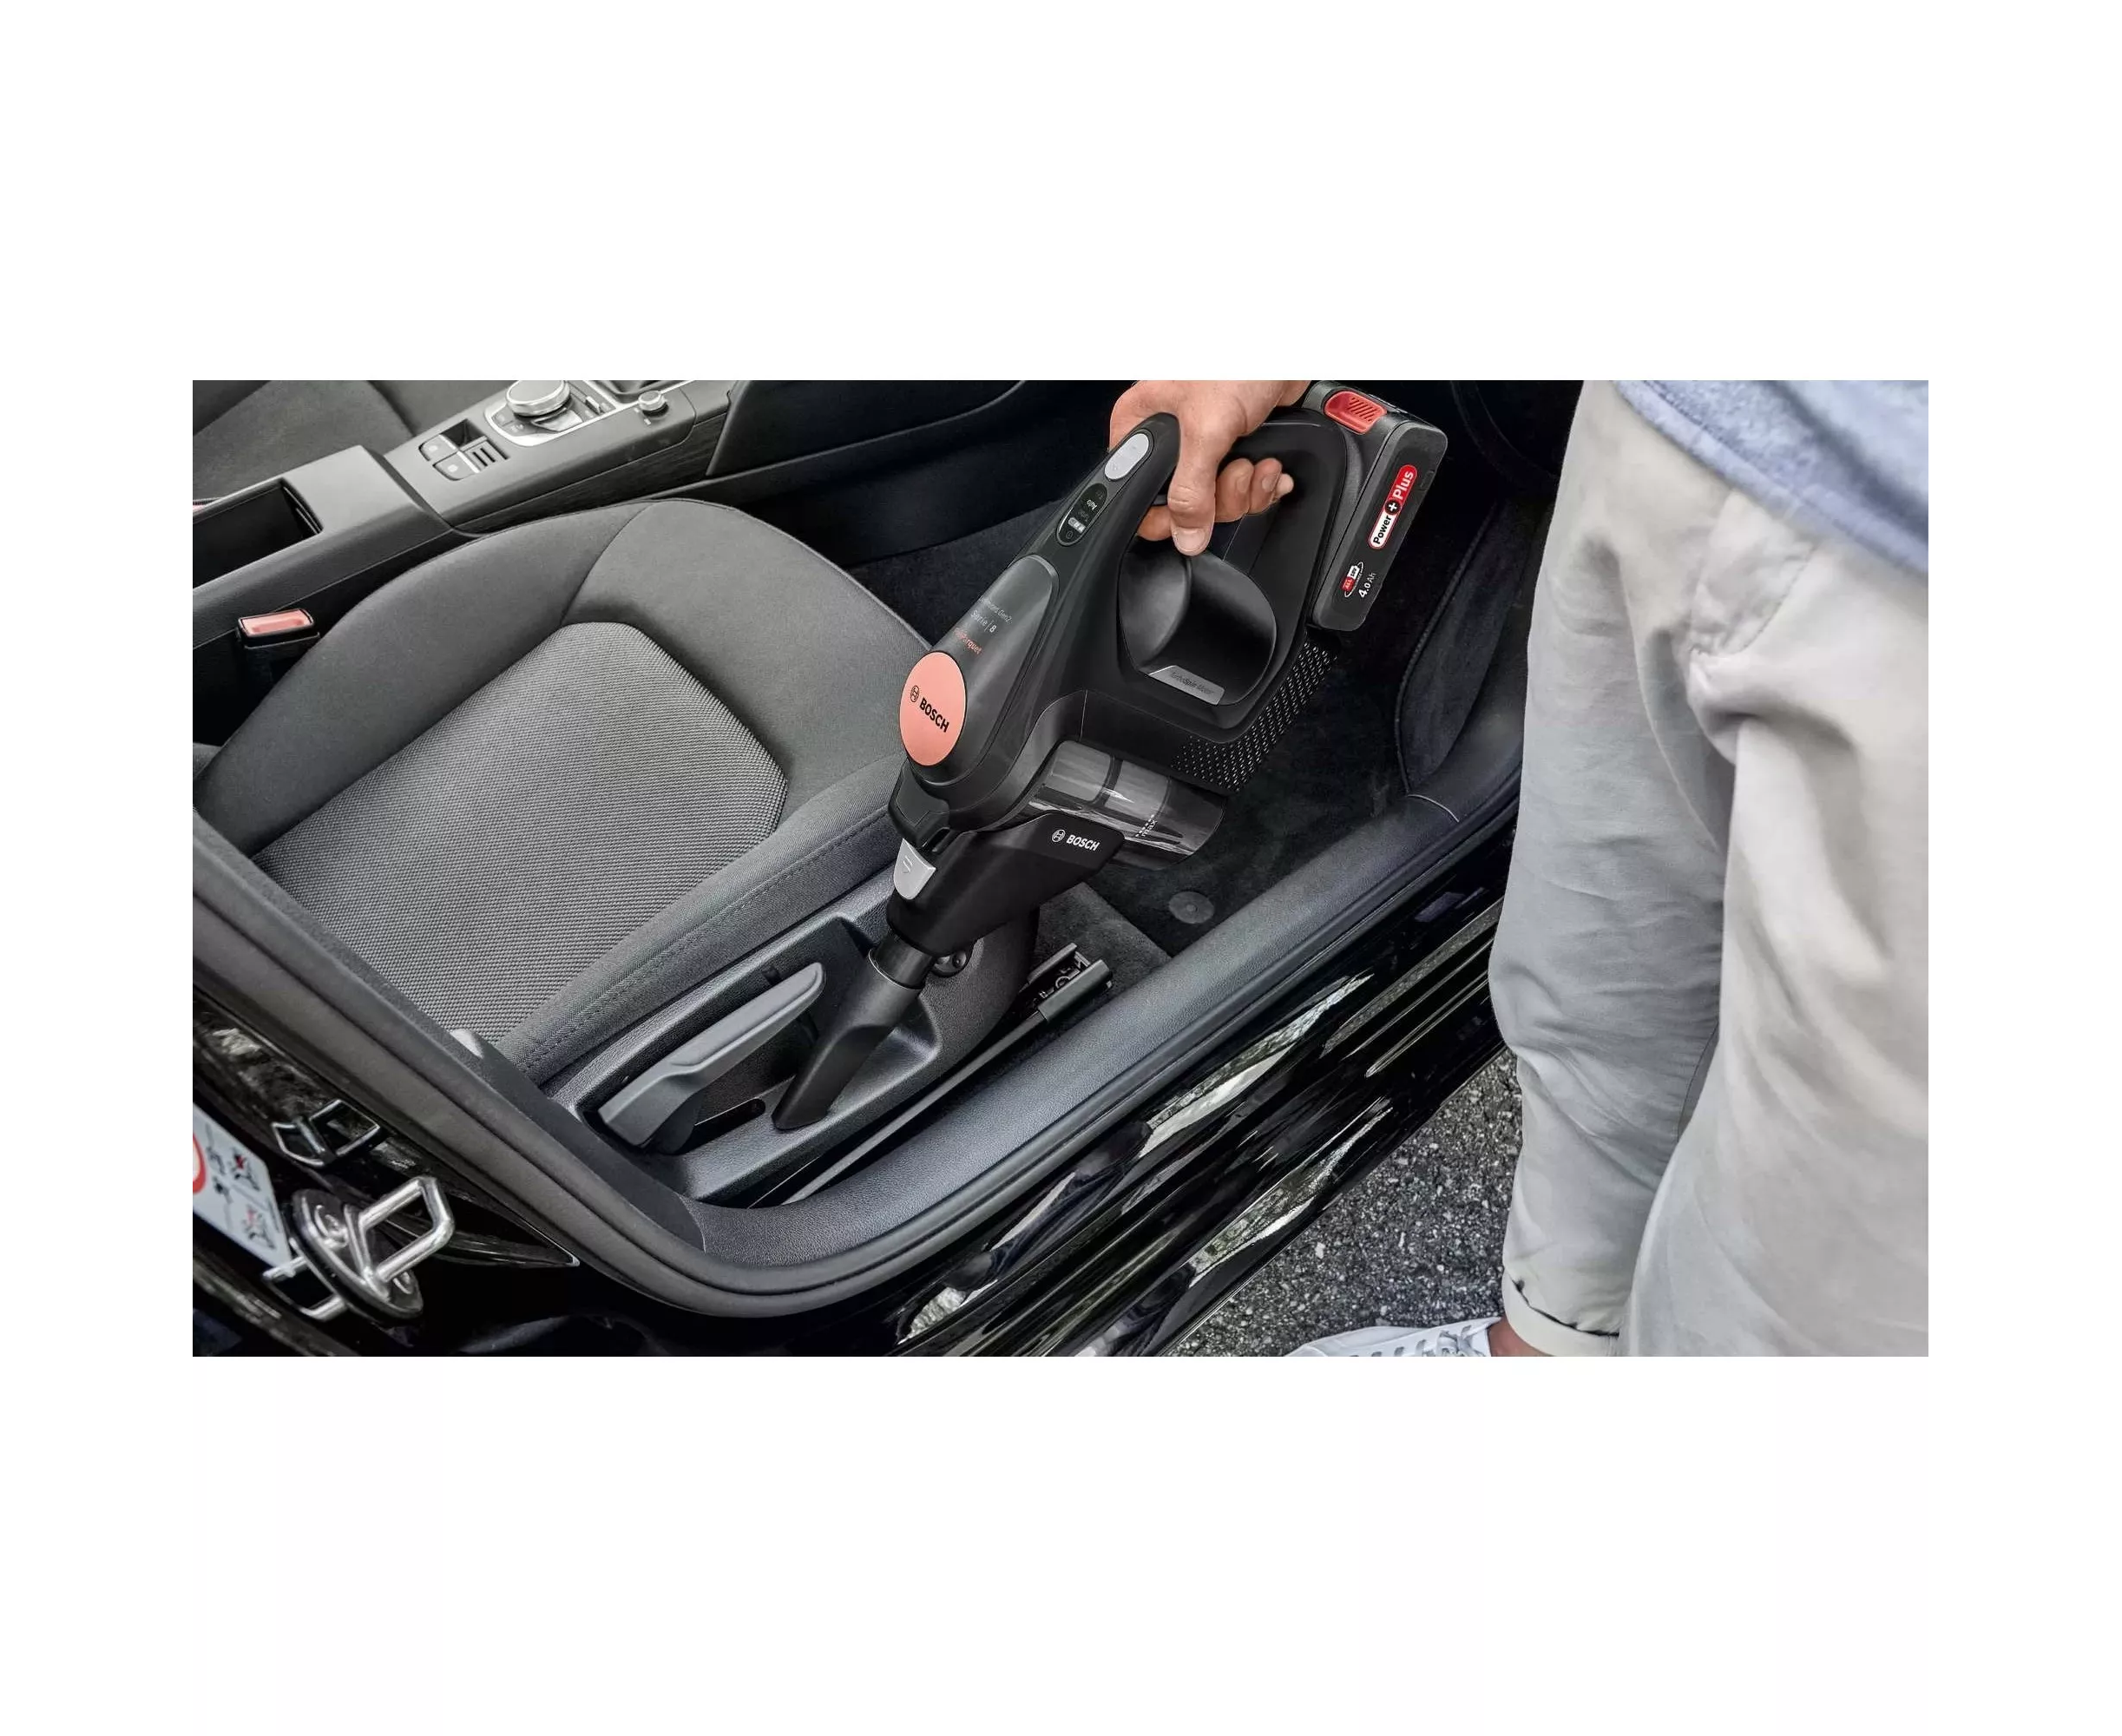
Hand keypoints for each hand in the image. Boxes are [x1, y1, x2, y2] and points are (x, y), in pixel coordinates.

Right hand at [1109, 380, 1309, 554]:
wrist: (1285, 345)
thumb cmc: (1237, 361)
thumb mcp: (1206, 428)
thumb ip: (1192, 488)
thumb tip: (1185, 533)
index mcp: (1142, 427)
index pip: (1137, 495)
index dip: (1166, 516)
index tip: (1193, 520)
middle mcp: (1170, 440)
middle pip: (1184, 505)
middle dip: (1221, 498)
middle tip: (1236, 469)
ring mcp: (1205, 445)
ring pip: (1219, 500)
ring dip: (1248, 489)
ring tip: (1259, 462)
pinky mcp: (1238, 446)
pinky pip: (1245, 489)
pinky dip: (1263, 483)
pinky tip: (1271, 465)